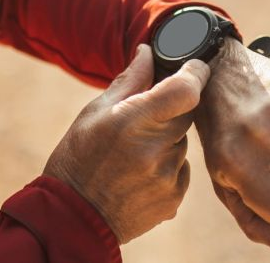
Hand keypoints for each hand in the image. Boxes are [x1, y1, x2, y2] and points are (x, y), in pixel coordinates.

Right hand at [43, 44, 209, 244]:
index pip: (186, 89)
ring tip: (134, 152)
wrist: (73, 217)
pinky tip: (139, 173)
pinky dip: (167, 165)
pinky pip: (181, 169)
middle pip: (186, 113)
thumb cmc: (78, 157)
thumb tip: (148, 52)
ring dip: (167, 139)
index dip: (195, 73)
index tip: (193, 67)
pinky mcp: (173, 199)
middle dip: (171, 109)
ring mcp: (168, 178)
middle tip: (144, 118)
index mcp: (135, 121)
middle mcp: (157, 150)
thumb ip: (129, 80)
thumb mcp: (95, 112)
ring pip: (183, 142)